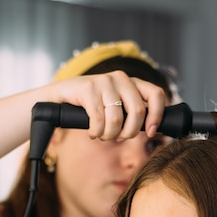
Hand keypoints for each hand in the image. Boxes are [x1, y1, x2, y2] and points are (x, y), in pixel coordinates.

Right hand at [52, 72, 166, 140]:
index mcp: (132, 83)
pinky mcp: (88, 88)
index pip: (156, 95)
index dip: (156, 116)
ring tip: (102, 135)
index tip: (150, 132)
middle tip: (118, 138)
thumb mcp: (117, 108)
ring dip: (109, 135)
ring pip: (117, 120)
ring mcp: (104, 81)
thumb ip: (133, 114)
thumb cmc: (93, 107)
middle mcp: (121, 78)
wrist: (60, 97)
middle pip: (138, 111)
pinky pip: (99, 120)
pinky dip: (96, 132)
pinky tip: (92, 132)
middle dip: (129, 133)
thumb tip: (152, 130)